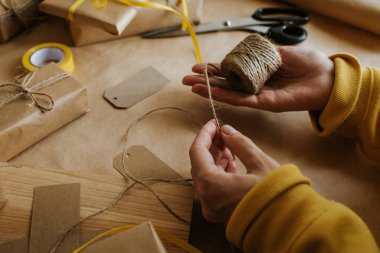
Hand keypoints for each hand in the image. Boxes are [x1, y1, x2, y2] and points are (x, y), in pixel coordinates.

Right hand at [183, 47, 334, 111]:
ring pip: (230, 93)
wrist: (327, 78)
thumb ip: (261, 54)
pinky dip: (227, 96)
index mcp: (257, 72)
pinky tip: (213, 92)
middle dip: (205, 82)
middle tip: (186, 80)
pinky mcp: (266, 103)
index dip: (214, 69)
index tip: (198, 68)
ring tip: (192, 87)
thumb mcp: (281, 52)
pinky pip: (242, 99)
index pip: (231, 71)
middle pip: (225, 84)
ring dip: (210, 90)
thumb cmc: (308, 64)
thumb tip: (243, 53)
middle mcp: (255, 85)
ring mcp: (259, 95)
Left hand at [190, 120, 278, 223]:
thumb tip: (226, 131)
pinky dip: (218, 174)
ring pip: (205, 177)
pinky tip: (231, 165)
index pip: (197, 152)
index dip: (204, 135)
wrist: (289, 224)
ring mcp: (211, 209)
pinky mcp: (219, 214)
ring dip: (214, 160)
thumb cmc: (276, 194)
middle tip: (223, 134)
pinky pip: (212, 189)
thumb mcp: (259, 162)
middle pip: (199, 165)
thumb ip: (239, 143)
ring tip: (230, 149)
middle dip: (211, 147)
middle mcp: (206, 199)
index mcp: (211, 185)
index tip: (213, 123)